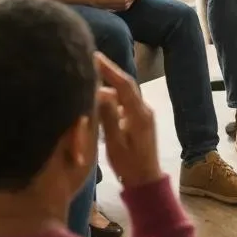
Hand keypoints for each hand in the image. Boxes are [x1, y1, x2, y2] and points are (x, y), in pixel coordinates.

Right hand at [95, 53, 160, 185]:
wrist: (146, 180)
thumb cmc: (129, 165)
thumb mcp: (115, 143)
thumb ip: (109, 118)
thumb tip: (101, 92)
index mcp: (140, 114)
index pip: (125, 85)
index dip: (110, 69)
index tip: (95, 56)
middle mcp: (144, 110)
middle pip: (126, 85)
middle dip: (109, 72)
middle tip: (90, 60)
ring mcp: (143, 115)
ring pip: (125, 94)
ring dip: (110, 84)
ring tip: (90, 75)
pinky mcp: (139, 120)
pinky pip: (125, 102)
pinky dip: (112, 96)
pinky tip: (98, 96)